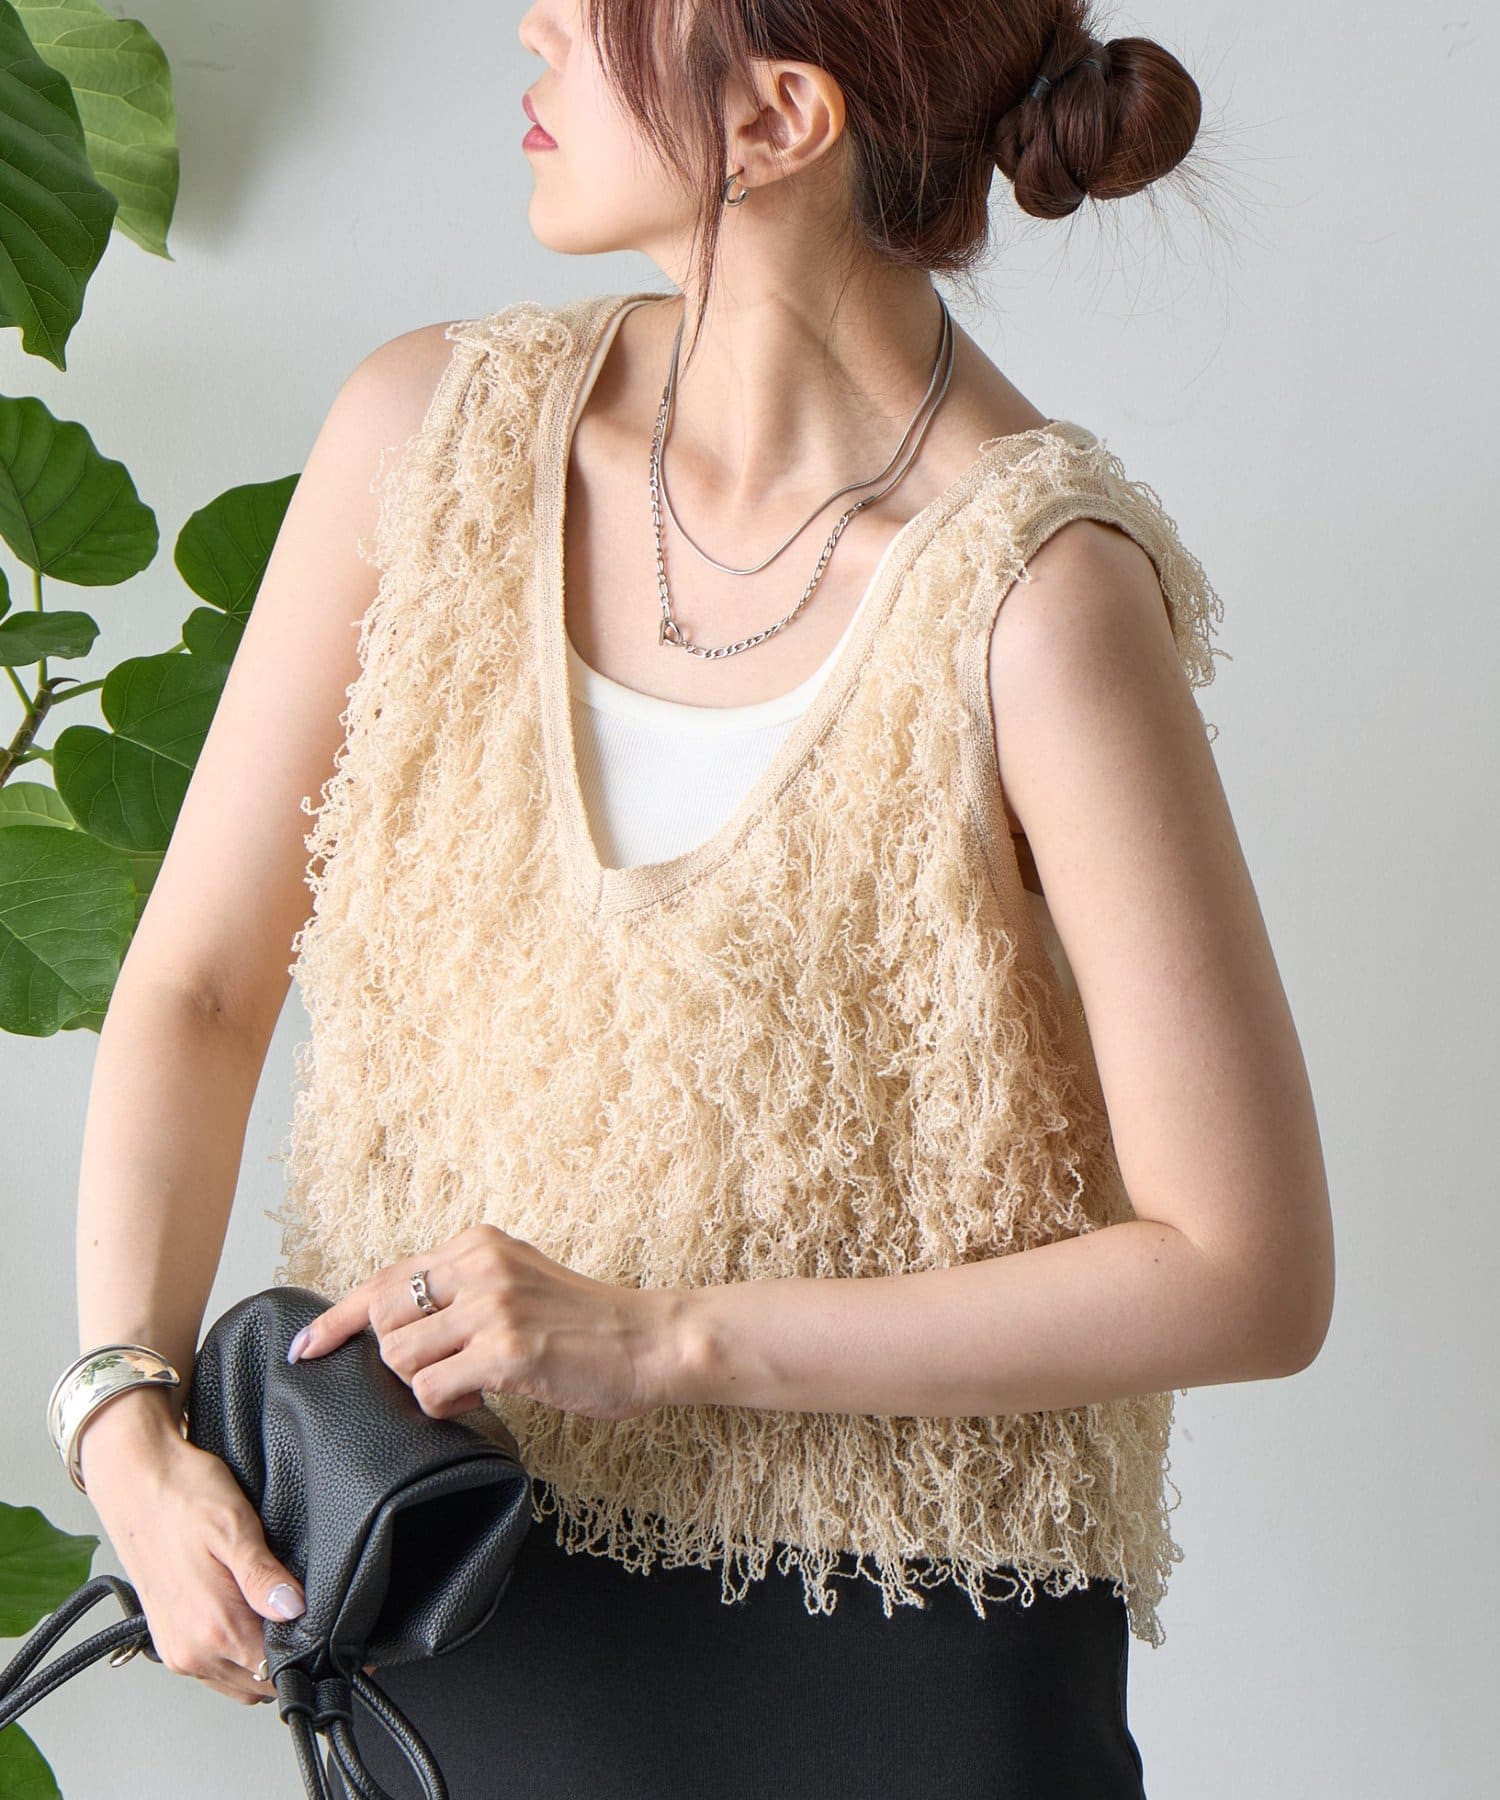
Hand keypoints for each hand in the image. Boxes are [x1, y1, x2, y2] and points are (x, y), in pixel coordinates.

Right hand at [79, 1404, 308, 1706]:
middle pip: (257, 1683)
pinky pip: (212, 1666)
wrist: (134, 1482)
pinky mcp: (167, 1639)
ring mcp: (176, 1649)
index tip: (323, 1636)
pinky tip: (245, 1613)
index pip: (274, 1673)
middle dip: (283, 1660)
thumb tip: (295, 1609)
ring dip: (258, 1658)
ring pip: (236, 1679)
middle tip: (301, 1617)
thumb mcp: (234, 1527)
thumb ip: (264, 1576)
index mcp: (212, 1628)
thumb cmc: (182, 1496)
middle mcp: (191, 1650)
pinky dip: (234, 1652)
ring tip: (272, 1611)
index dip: (306, 1656)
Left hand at [288, 1224, 681, 1421]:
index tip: (307, 1347)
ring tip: (473, 1384)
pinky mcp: (508, 1350)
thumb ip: (462, 1291)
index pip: (384, 1277)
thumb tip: (398, 1325)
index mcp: (477, 1244)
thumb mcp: (518, 1281)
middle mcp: (479, 1266)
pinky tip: (485, 1397)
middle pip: (382, 1319)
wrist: (652, 1339)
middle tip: (443, 1373)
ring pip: (400, 1358)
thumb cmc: (587, 1322)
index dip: (336, 1317)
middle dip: (398, 1360)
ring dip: (425, 1386)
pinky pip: (433, 1390)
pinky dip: (448, 1405)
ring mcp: (493, 1306)